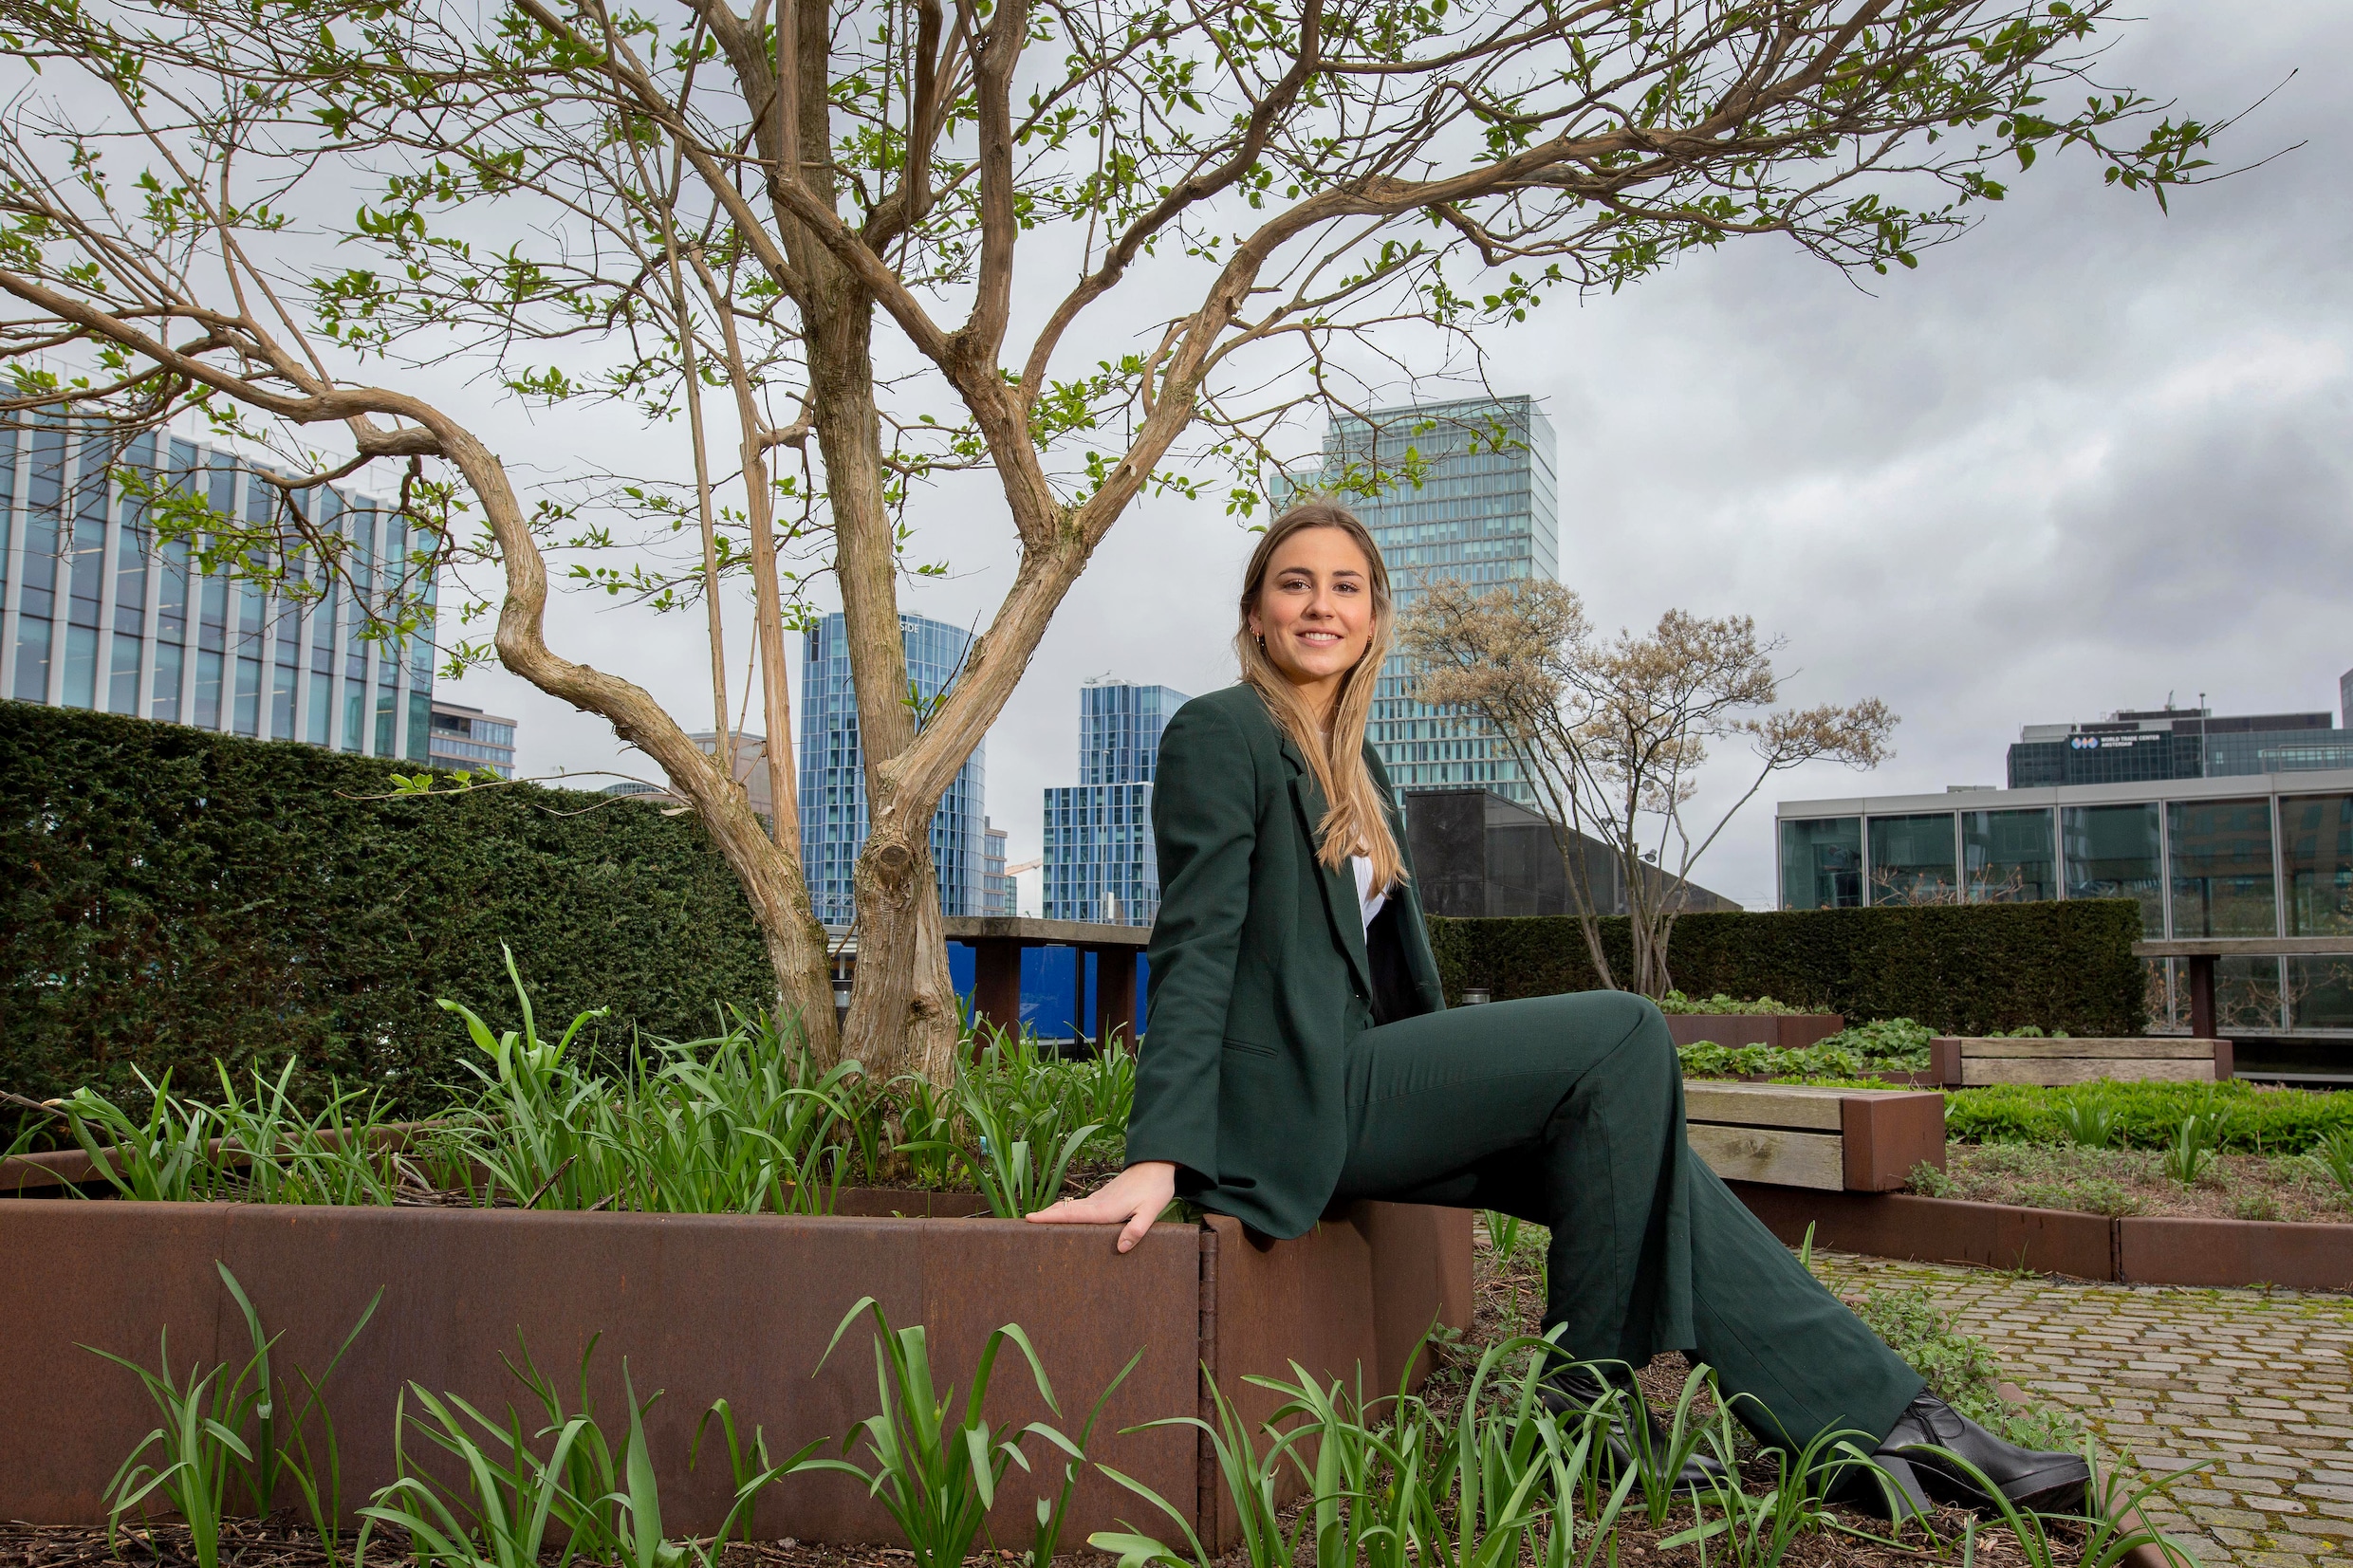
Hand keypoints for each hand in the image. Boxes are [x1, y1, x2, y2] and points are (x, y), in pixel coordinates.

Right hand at [1024, 1160, 1177, 1252]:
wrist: (1155, 1165)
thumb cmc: (1154, 1188)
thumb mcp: (1150, 1212)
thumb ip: (1136, 1230)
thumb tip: (1121, 1249)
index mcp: (1105, 1210)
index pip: (1072, 1215)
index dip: (1051, 1217)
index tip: (1030, 1218)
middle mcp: (1097, 1204)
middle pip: (1065, 1210)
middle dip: (1045, 1216)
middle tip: (1024, 1224)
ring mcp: (1098, 1199)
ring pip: (1070, 1207)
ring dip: (1053, 1213)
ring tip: (1036, 1222)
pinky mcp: (1102, 1198)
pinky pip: (1078, 1207)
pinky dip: (1065, 1211)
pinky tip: (1062, 1217)